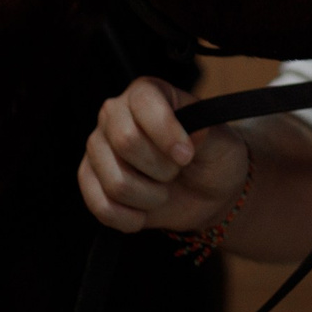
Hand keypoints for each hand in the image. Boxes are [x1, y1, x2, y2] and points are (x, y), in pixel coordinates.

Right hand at [77, 76, 248, 233]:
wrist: (205, 191)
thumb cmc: (213, 157)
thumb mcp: (222, 142)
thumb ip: (207, 133)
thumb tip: (192, 132)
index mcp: (147, 93)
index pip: (143, 103)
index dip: (166, 132)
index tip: (187, 156)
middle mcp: (115, 114)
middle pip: (126, 142)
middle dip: (161, 168)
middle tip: (176, 171)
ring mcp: (97, 147)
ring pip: (116, 182)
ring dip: (150, 197)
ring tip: (162, 190)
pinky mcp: (89, 179)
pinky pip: (100, 207)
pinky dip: (130, 218)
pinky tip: (145, 212)